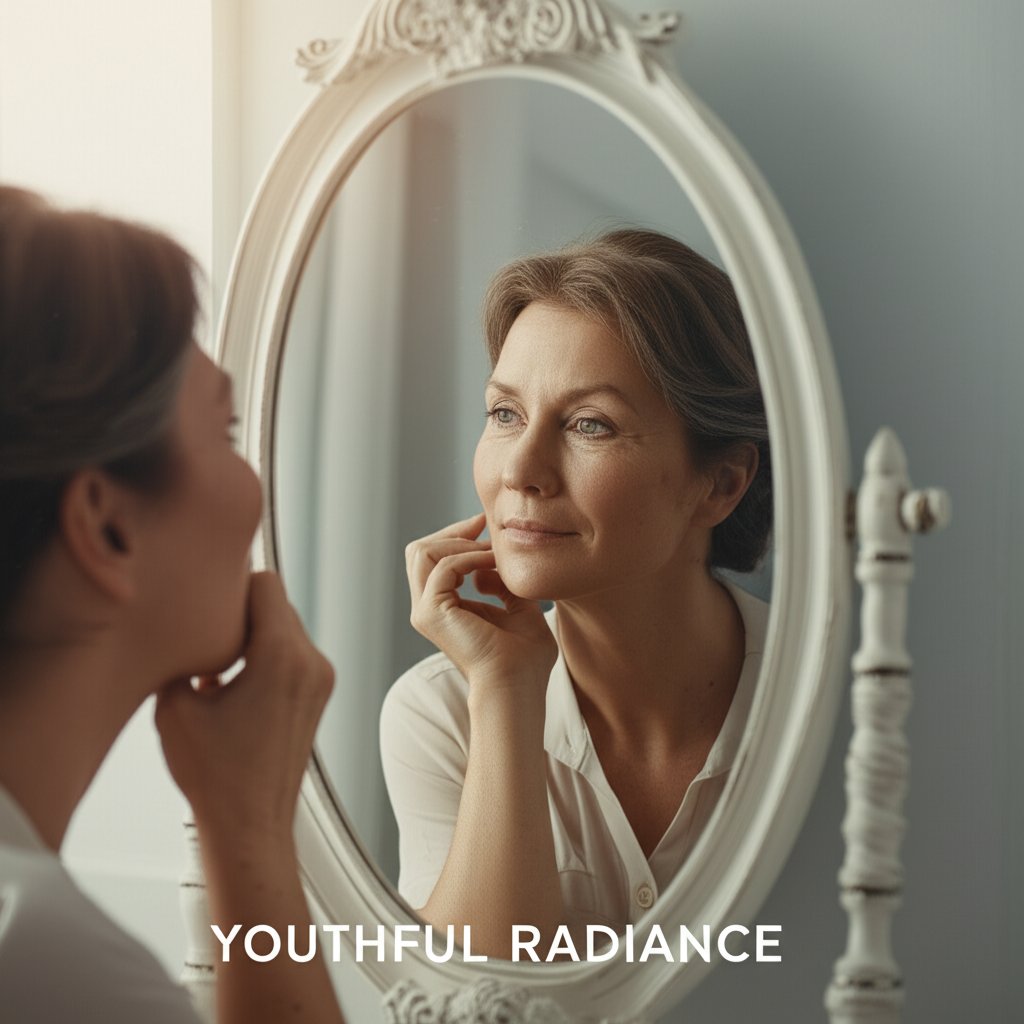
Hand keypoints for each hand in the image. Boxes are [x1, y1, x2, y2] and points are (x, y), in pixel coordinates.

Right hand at [154, 572, 333, 842]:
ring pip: (285, 627)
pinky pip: (293, 652)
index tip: (204, 607)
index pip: (265, 583)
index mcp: (283, 657)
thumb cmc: (213, 772)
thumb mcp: (175, 705)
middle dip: (240, 614)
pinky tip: (235, 686)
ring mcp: (322, 678)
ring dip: (253, 636)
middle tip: (205, 638)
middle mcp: (312, 662)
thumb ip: (182, 653)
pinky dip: (266, 656)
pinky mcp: (320, 693)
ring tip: (217, 669)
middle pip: (277, 603)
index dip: (230, 588)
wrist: (250, 826)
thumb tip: (183, 627)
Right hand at [405, 512, 557, 692]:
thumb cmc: (524, 658)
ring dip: (460, 541)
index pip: (433, 559)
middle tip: (483, 523)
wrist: (519, 686)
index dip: (457, 537)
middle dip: (453, 531)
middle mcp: (427, 610)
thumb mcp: (517, 607)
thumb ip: (501, 583)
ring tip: (491, 548)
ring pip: (422, 552)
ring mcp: (425, 612)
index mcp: (442, 610)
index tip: (486, 525)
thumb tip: (485, 565)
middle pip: (420, 550)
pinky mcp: (431, 613)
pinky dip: (470, 556)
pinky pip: (444, 566)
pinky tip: (493, 561)